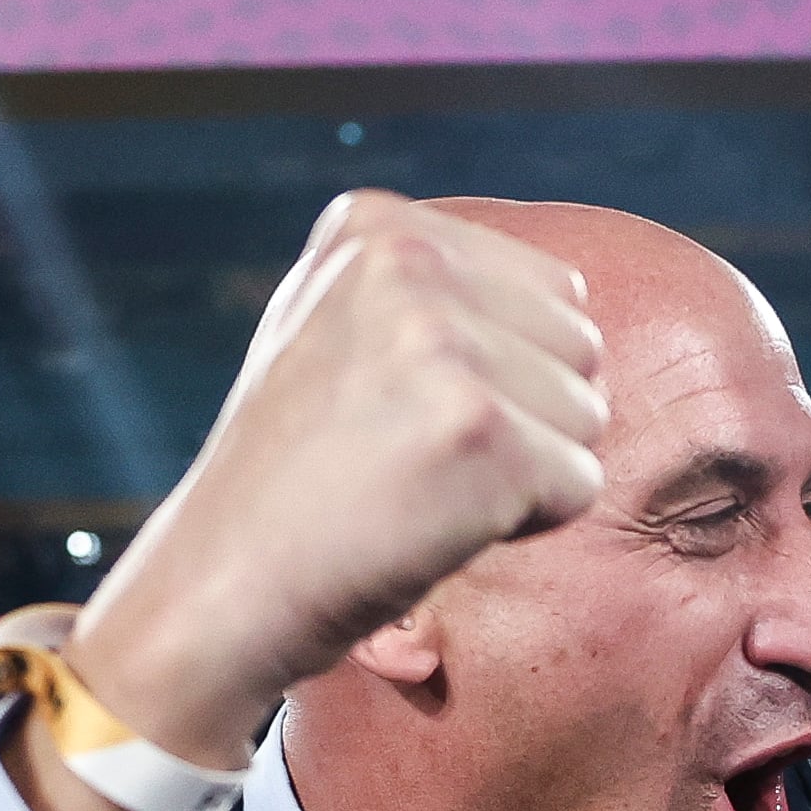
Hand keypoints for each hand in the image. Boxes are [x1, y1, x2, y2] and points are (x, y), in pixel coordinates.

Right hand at [64, 192, 606, 774]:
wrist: (223, 585)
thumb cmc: (297, 477)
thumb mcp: (338, 330)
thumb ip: (434, 291)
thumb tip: (571, 296)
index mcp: (375, 224)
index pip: (550, 290)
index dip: (500, 373)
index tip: (398, 411)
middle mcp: (406, 261)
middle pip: (580, 344)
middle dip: (526, 417)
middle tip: (414, 458)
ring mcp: (441, 340)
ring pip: (587, 414)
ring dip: (526, 472)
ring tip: (419, 486)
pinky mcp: (479, 427)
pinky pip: (580, 484)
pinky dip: (525, 524)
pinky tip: (435, 524)